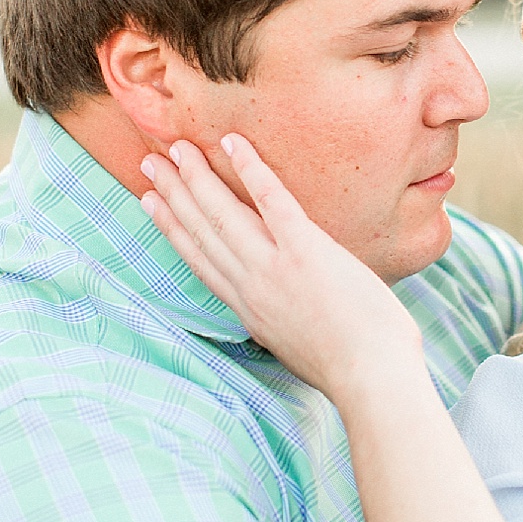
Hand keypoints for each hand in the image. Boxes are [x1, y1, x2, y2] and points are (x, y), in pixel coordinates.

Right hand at [139, 135, 424, 406]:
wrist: (371, 378)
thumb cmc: (351, 369)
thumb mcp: (298, 346)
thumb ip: (283, 320)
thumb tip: (285, 310)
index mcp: (249, 309)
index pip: (201, 260)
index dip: (173, 227)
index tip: (151, 202)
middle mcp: (252, 285)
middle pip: (202, 230)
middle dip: (173, 193)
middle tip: (151, 160)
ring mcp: (275, 266)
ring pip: (224, 213)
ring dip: (197, 177)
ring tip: (177, 147)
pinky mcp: (305, 251)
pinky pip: (271, 200)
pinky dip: (250, 170)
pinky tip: (233, 143)